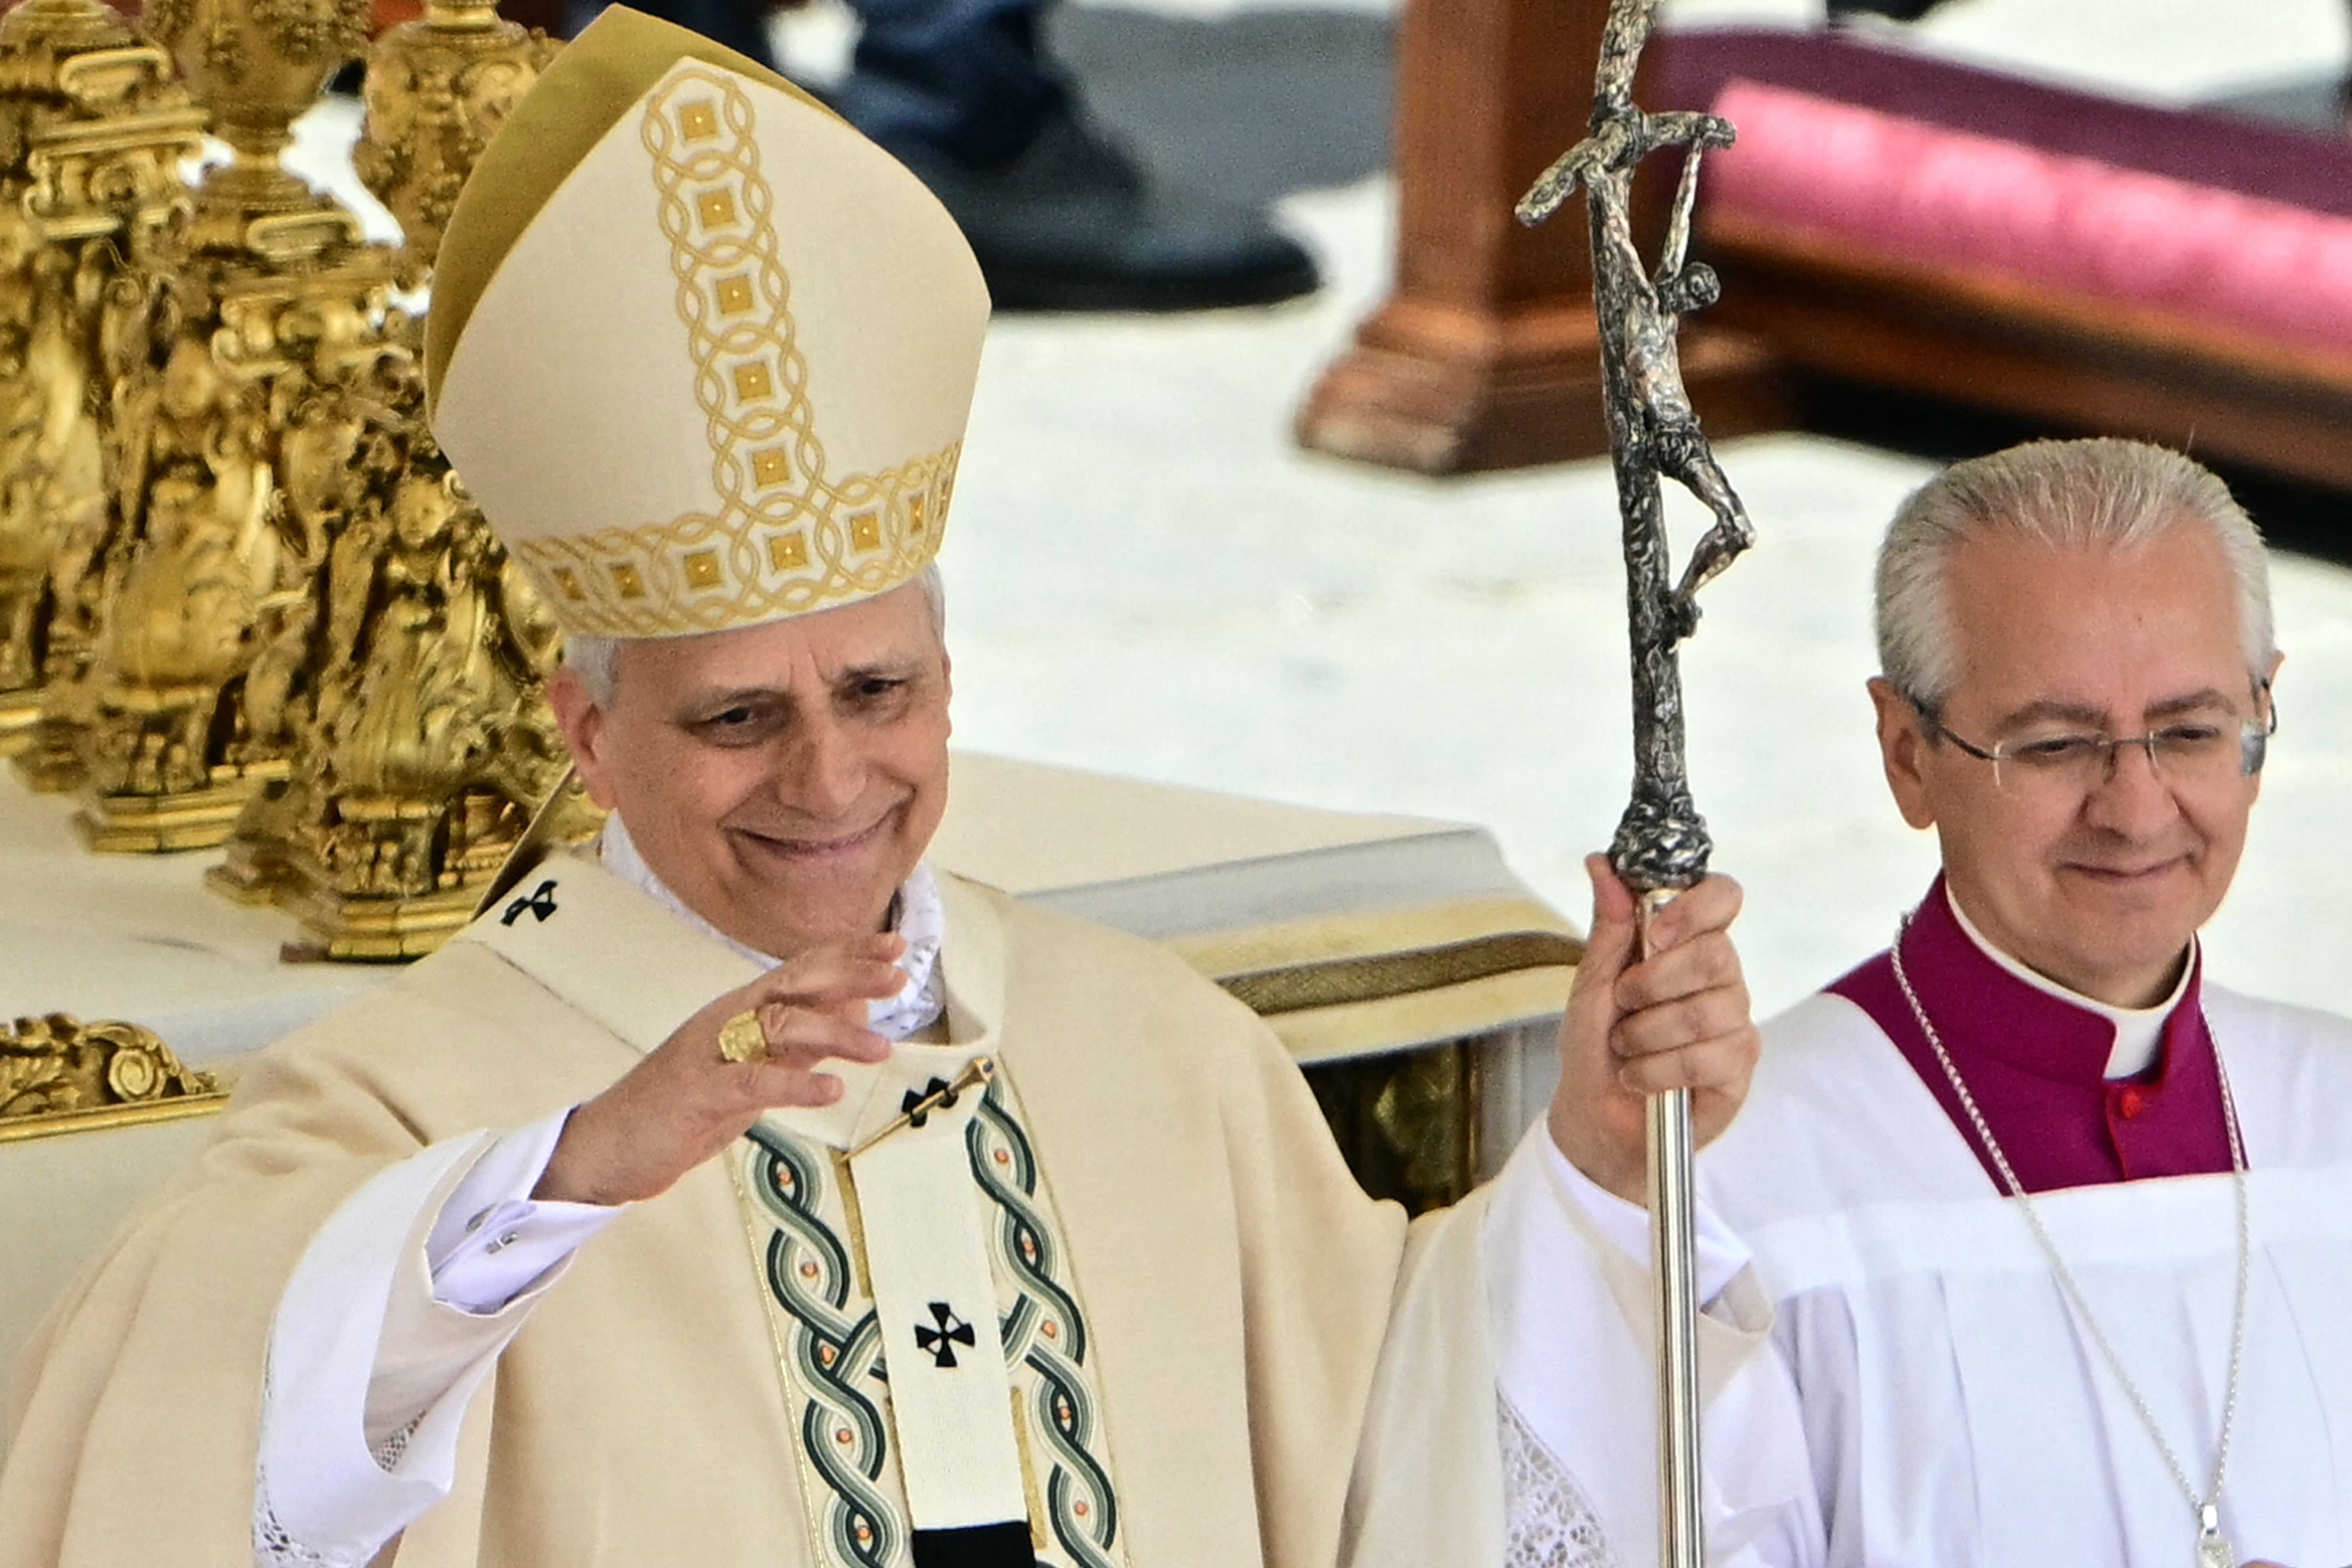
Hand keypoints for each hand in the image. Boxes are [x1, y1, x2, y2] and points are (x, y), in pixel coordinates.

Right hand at [534, 934, 905, 1206]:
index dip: (848, 954)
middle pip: (794, 984)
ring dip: (835, 1034)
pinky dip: (794, 1082)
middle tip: (898, 974)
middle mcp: (726, 1020)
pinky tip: (831, 1089)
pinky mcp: (698, 1094)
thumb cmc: (686, 1105)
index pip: (801, 970)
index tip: (896, 945)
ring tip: (882, 1047)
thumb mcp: (753, 1067)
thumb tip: (856, 1010)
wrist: (609, 1144)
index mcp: (739, 1012)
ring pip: (779, 1027)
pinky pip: (752, 1081)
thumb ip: (801, 1040)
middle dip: (849, 974)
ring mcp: (709, 1054)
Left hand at [1548, 854, 1760, 1204]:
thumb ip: (1608, 926)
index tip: (1655, 932)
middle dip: (1654, 981)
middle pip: (1717, 953)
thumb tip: (1600, 862)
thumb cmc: (1595, 1046)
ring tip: (1626, 1048)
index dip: (1695, 906)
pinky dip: (1659, 1070)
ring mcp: (1735, 1023)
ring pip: (1708, 1010)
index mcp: (1688, 945)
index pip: (1723, 897)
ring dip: (1648, 1033)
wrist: (1595, 1116)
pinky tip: (1642, 1078)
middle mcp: (1722, 978)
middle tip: (1624, 1004)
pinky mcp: (1739, 1068)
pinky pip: (1710, 1057)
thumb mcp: (1592, 983)